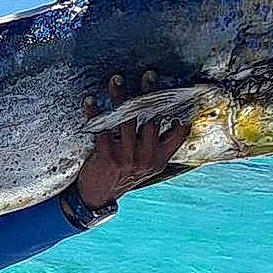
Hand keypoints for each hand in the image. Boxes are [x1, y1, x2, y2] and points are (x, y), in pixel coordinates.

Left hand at [75, 73, 189, 208]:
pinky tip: (90, 101)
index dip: (177, 111)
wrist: (99, 197)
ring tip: (116, 79)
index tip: (176, 92)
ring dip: (120, 97)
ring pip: (126, 121)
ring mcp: (126, 158)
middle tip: (148, 75)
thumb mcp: (150, 166)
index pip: (176, 134)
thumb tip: (182, 123)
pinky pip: (101, 130)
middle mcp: (145, 158)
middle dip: (149, 95)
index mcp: (158, 158)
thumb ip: (164, 146)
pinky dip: (94, 114)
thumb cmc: (124, 175)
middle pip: (151, 120)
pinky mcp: (106, 157)